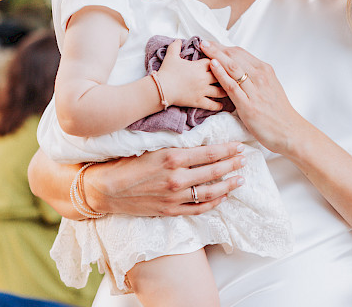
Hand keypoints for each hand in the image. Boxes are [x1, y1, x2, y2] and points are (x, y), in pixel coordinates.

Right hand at [84, 142, 246, 216]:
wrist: (106, 189)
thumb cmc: (126, 163)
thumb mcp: (152, 146)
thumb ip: (176, 146)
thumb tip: (198, 141)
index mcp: (173, 157)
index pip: (209, 152)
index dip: (227, 150)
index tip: (239, 146)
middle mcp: (177, 177)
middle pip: (214, 171)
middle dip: (232, 165)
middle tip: (245, 160)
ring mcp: (174, 196)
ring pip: (210, 192)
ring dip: (228, 185)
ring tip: (240, 179)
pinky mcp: (170, 211)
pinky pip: (198, 209)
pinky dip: (213, 203)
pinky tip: (222, 197)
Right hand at [156, 40, 226, 109]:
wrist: (162, 88)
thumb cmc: (166, 72)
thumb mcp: (171, 56)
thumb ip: (176, 46)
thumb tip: (179, 40)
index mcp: (198, 66)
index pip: (213, 61)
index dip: (216, 61)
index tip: (218, 62)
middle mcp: (203, 78)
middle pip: (220, 75)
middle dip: (224, 75)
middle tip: (230, 76)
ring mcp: (202, 91)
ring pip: (219, 91)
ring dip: (225, 90)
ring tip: (230, 90)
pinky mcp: (198, 101)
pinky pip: (211, 105)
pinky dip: (218, 105)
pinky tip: (222, 105)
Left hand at [200, 40, 307, 153]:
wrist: (289, 131)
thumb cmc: (278, 112)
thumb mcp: (270, 87)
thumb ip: (256, 78)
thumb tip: (242, 71)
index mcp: (265, 71)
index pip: (241, 53)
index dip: (224, 47)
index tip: (212, 44)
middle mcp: (260, 77)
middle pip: (235, 56)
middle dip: (217, 48)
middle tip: (204, 42)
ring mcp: (255, 90)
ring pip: (233, 67)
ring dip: (216, 56)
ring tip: (204, 48)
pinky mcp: (248, 105)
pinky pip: (232, 86)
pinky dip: (221, 74)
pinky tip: (212, 66)